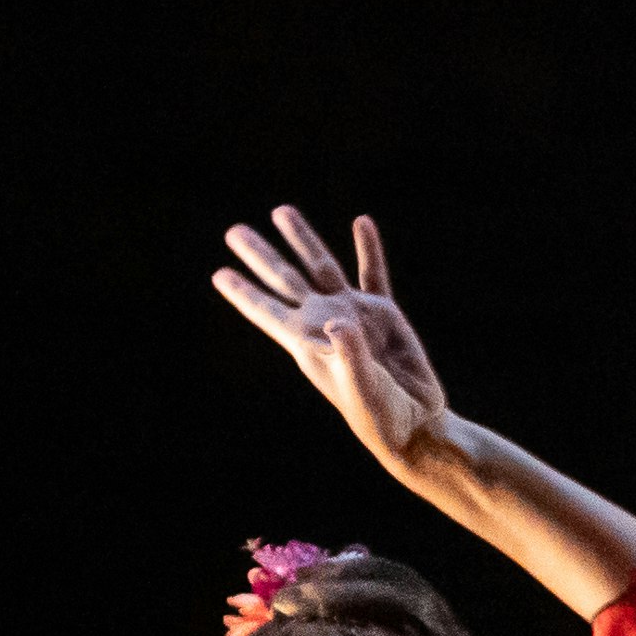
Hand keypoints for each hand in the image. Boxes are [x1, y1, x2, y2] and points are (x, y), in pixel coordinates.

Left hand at [213, 206, 457, 483]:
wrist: (415, 425)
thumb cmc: (381, 415)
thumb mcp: (362, 388)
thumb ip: (350, 355)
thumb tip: (340, 323)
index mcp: (307, 342)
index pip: (267, 311)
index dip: (243, 293)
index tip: (219, 275)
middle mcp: (324, 322)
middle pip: (285, 279)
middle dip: (260, 255)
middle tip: (233, 232)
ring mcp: (353, 314)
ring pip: (321, 267)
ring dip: (302, 239)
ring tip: (281, 211)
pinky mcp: (383, 314)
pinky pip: (373, 274)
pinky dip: (368, 249)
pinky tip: (361, 223)